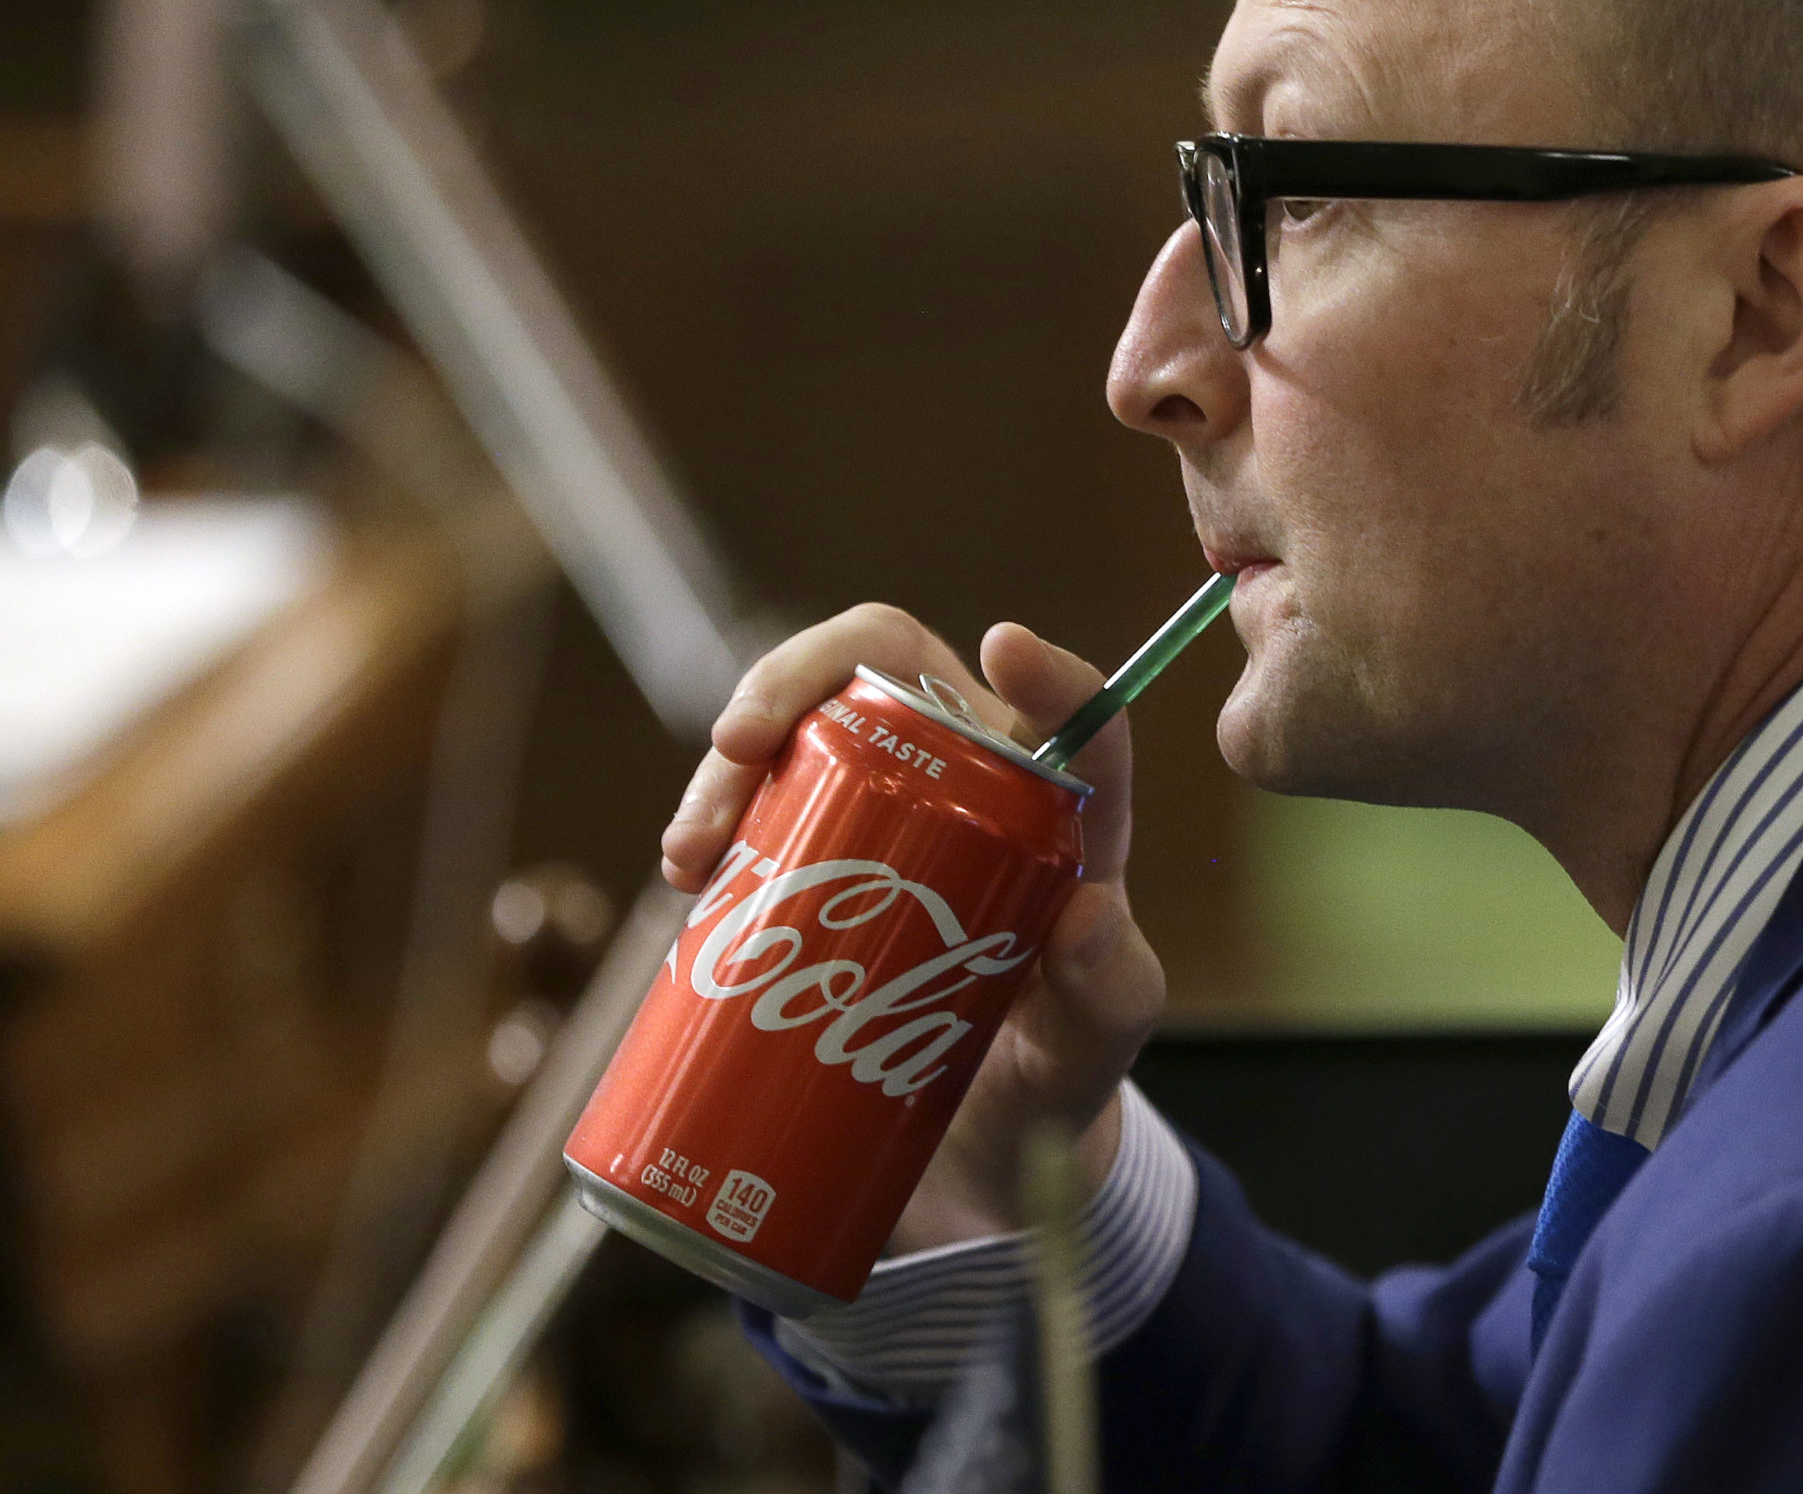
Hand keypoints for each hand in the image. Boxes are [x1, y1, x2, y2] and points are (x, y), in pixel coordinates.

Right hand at [661, 604, 1165, 1251]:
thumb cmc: (1055, 1082)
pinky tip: (686, 872)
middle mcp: (975, 790)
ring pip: (807, 728)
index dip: (1049, 670)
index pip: (1076, 714)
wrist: (980, 1157)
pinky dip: (712, 819)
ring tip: (693, 846)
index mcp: (1065, 820)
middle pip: (893, 675)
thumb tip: (1090, 916)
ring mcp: (886, 816)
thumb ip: (1112, 994)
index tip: (1005, 647)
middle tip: (735, 743)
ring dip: (733, 758)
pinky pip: (761, 805)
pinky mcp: (818, 859)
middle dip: (801, 678)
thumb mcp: (1096, 1049)